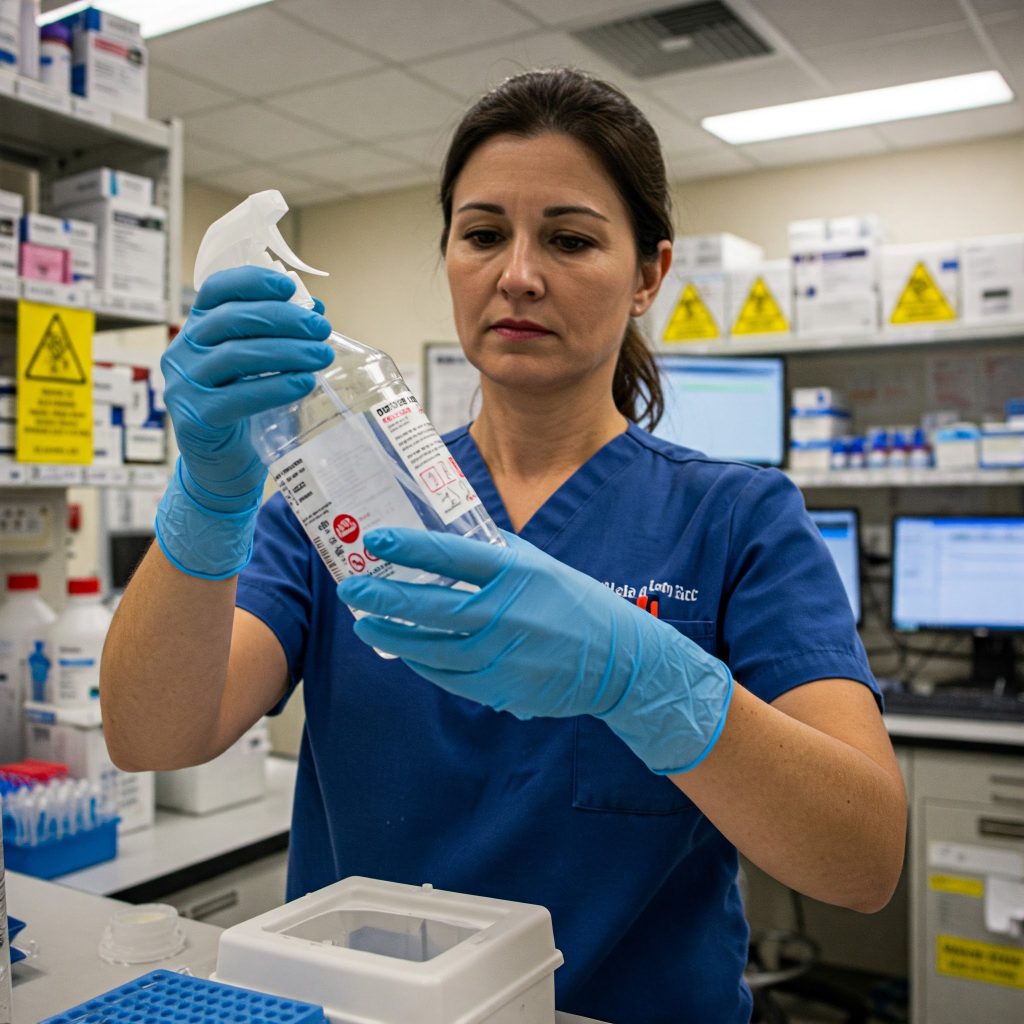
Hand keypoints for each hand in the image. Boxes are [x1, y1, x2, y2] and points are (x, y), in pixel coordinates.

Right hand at [155, 266, 332, 578]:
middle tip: (321, 329)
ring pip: (237, 356)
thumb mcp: (259, 368)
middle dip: (283, 319)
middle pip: (231, 320)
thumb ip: (278, 337)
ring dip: (286, 352)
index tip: (288, 286)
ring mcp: (185, 385)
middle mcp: (182, 352)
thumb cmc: (243, 411)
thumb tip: (314, 309)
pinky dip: (275, 387)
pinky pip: (238, 397)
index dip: (250, 281)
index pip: (215, 291)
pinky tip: (304, 384)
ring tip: (321, 355)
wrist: (221, 467)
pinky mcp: (195, 418)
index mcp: (197, 330)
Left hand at [338, 528, 733, 773]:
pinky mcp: (499, 688)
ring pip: (429, 647)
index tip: (375, 539)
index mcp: (516, 573)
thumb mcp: (540, 566)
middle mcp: (504, 612)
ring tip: (365, 623)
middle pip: (428, 605)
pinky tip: (405, 651)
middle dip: (382, 596)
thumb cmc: (576, 604)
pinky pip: (447, 676)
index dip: (408, 545)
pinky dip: (422, 663)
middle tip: (352, 588)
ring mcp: (500, 655)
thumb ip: (494, 558)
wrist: (618, 661)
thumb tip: (445, 546)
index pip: (450, 554)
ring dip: (391, 634)